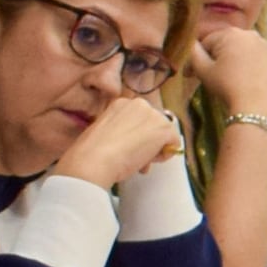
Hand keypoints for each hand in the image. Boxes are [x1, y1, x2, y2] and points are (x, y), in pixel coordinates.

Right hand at [53, 92, 179, 189]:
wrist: (94, 160)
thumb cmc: (93, 152)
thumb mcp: (106, 133)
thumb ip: (122, 132)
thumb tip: (138, 143)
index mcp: (121, 104)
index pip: (141, 119)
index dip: (138, 136)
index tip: (129, 149)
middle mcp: (139, 104)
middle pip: (155, 125)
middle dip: (149, 142)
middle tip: (137, 159)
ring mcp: (153, 114)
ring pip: (164, 134)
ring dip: (155, 150)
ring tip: (139, 162)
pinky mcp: (163, 128)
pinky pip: (174, 143)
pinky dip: (164, 156)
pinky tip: (147, 161)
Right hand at [192, 25, 266, 121]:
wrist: (254, 105)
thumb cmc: (226, 85)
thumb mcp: (203, 69)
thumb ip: (193, 52)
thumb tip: (191, 43)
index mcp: (230, 33)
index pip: (206, 42)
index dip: (196, 59)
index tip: (189, 74)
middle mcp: (249, 34)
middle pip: (223, 44)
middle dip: (213, 57)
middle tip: (205, 75)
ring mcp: (263, 44)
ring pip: (238, 49)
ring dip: (228, 59)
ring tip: (221, 76)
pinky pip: (252, 55)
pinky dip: (244, 62)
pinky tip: (239, 75)